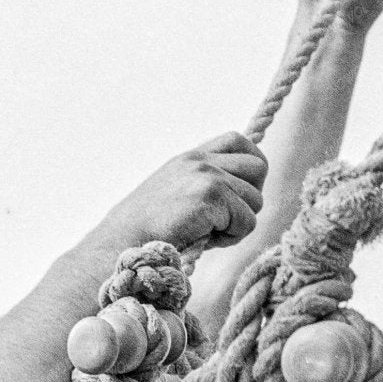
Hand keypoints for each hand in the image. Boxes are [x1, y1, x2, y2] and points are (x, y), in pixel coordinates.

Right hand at [109, 132, 266, 252]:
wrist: (123, 241)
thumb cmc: (148, 228)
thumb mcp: (176, 191)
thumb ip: (205, 183)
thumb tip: (245, 193)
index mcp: (192, 156)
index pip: (238, 140)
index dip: (250, 166)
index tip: (240, 192)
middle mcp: (201, 160)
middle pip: (259, 167)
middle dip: (251, 196)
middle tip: (227, 218)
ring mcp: (208, 176)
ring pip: (257, 200)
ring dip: (239, 223)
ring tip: (210, 232)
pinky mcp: (212, 196)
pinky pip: (247, 221)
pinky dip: (232, 237)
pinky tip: (207, 239)